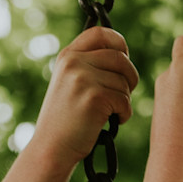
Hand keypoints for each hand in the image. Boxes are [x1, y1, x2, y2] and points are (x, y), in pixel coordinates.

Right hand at [32, 26, 138, 164]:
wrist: (51, 148)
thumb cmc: (65, 121)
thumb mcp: (69, 84)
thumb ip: (88, 66)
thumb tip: (121, 55)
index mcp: (68, 56)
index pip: (101, 33)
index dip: (119, 43)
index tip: (125, 58)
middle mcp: (74, 62)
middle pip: (120, 57)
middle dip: (130, 76)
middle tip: (125, 92)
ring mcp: (83, 78)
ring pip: (124, 81)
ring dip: (125, 99)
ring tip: (112, 112)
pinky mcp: (94, 97)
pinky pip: (124, 100)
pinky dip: (124, 113)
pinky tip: (113, 121)